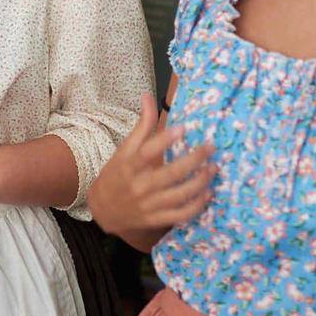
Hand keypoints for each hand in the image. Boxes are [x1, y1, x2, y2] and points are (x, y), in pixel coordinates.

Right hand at [88, 94, 213, 248]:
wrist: (102, 210)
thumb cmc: (116, 175)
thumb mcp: (124, 150)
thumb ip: (141, 126)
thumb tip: (148, 96)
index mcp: (129, 166)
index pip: (147, 152)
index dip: (165, 140)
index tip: (184, 128)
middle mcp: (140, 186)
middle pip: (171, 174)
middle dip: (194, 160)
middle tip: (211, 147)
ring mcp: (149, 205)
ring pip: (180, 195)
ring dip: (201, 181)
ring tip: (213, 168)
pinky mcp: (156, 219)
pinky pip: (181, 215)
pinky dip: (197, 206)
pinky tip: (208, 193)